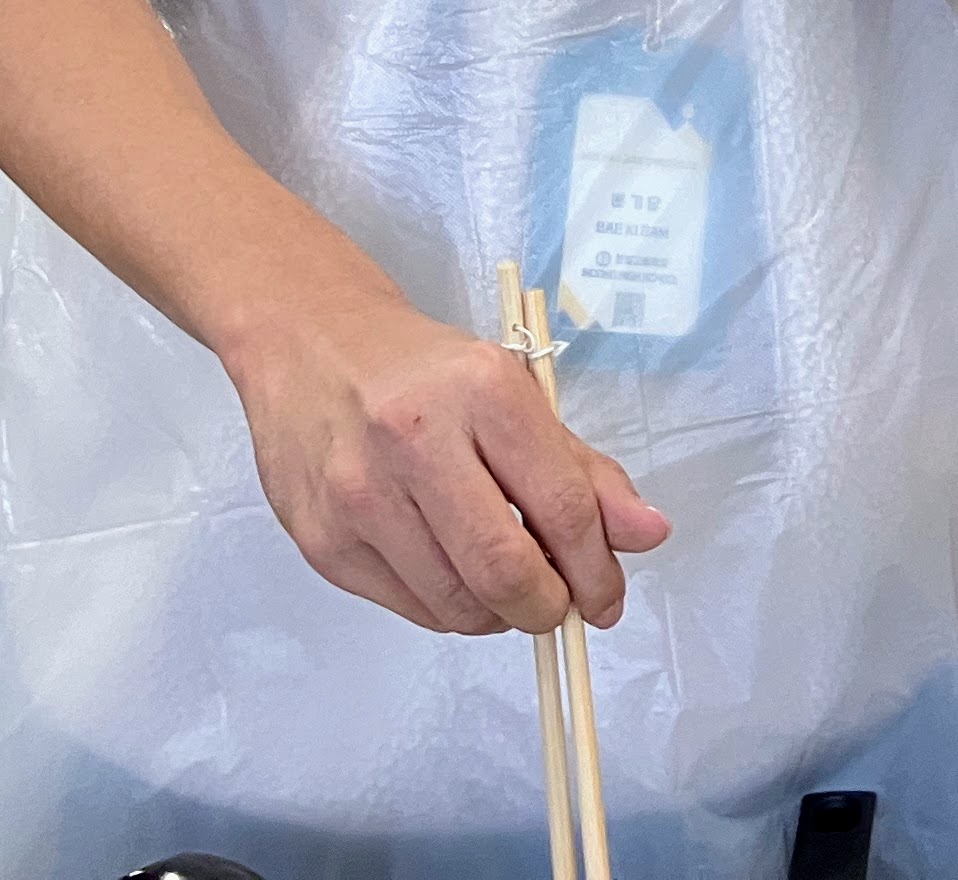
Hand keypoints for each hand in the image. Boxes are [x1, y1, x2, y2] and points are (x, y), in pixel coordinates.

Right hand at [224, 283, 668, 636]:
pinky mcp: (323, 541)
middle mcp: (415, 441)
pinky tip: (455, 574)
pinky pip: (410, 608)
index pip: (561, 507)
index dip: (597, 571)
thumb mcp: (515, 396)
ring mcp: (359, 495)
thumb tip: (648, 534)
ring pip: (456, 605)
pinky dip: (449, 609)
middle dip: (548, 608)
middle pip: (505, 571)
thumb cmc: (425, 373)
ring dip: (499, 615)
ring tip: (507, 588)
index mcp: (482, 391)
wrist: (309, 343)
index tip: (606, 598)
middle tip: (560, 607)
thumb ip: (584, 471)